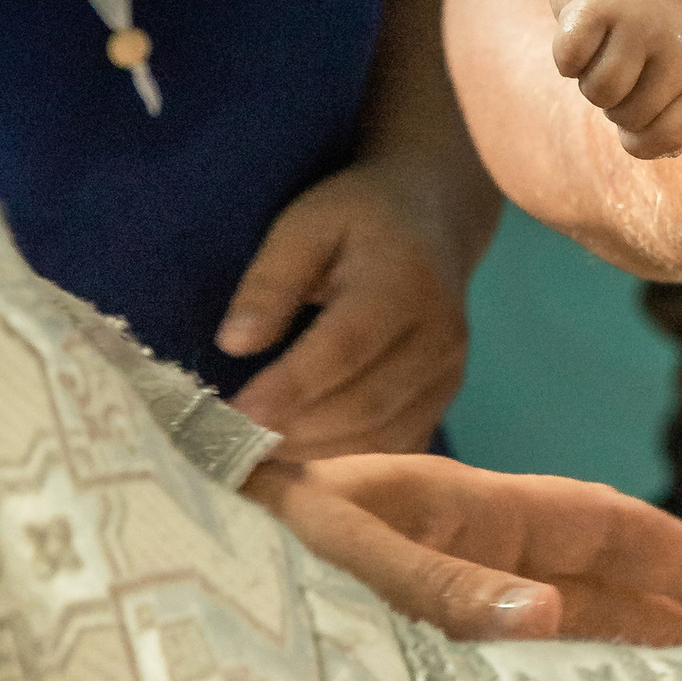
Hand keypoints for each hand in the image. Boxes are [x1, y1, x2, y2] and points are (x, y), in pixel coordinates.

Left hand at [221, 161, 469, 458]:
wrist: (438, 219)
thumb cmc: (361, 217)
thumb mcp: (306, 223)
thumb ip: (272, 280)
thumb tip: (235, 343)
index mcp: (403, 282)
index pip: (345, 346)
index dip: (291, 386)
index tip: (237, 412)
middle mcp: (438, 336)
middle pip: (366, 404)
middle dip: (296, 431)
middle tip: (233, 443)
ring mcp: (448, 374)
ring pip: (382, 435)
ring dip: (316, 454)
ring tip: (257, 454)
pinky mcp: (444, 399)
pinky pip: (397, 445)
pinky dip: (346, 463)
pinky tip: (299, 459)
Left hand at [244, 453, 681, 641]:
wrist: (147, 549)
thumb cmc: (237, 530)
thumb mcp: (333, 544)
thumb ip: (434, 584)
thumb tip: (549, 616)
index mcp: (461, 507)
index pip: (599, 523)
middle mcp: (466, 552)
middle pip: (602, 580)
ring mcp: (444, 598)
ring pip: (567, 625)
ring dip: (640, 652)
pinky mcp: (416, 643)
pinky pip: (514, 663)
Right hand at [553, 0, 681, 157]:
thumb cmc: (670, 58)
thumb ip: (671, 132)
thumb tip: (639, 142)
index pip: (667, 137)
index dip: (647, 137)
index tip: (652, 110)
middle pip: (627, 117)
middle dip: (620, 107)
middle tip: (632, 75)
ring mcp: (642, 21)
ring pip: (598, 93)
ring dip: (594, 86)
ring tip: (611, 60)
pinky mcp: (599, 3)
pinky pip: (569, 60)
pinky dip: (569, 61)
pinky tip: (590, 43)